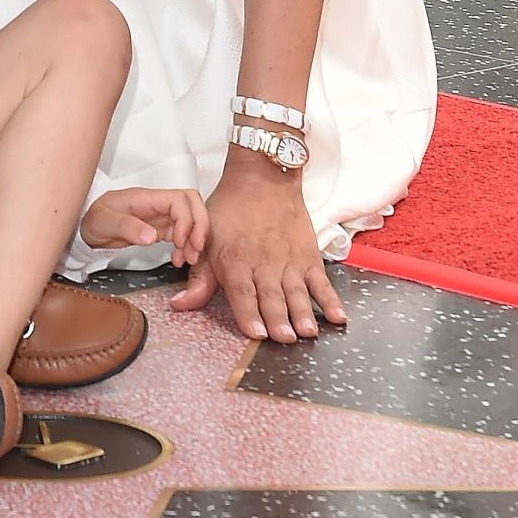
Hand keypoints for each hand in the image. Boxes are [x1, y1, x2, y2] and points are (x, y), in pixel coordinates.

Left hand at [82, 185, 208, 268]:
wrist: (86, 229)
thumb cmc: (92, 220)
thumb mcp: (102, 223)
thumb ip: (126, 227)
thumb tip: (151, 236)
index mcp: (145, 198)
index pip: (179, 199)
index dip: (186, 219)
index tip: (180, 242)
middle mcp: (156, 204)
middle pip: (192, 203)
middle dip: (200, 225)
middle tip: (194, 249)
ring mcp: (159, 216)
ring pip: (191, 218)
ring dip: (196, 238)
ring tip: (188, 259)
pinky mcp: (160, 229)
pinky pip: (183, 233)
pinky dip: (187, 246)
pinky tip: (179, 259)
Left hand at [169, 161, 345, 342]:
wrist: (262, 178)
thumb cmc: (230, 210)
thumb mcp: (206, 240)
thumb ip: (199, 278)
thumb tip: (179, 305)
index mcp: (235, 260)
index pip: (242, 292)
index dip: (249, 314)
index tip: (256, 333)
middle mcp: (264, 263)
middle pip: (271, 296)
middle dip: (278, 319)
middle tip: (284, 338)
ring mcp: (290, 262)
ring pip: (296, 292)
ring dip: (303, 313)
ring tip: (307, 332)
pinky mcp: (309, 258)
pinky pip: (322, 282)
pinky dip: (331, 300)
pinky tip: (338, 317)